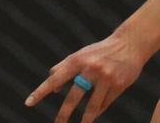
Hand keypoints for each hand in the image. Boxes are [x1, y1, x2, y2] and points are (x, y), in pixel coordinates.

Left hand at [25, 34, 152, 122]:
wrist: (130, 44)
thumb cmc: (100, 51)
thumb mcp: (80, 54)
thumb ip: (63, 67)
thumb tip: (53, 89)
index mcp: (77, 60)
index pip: (54, 78)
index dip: (41, 92)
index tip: (28, 103)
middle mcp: (90, 69)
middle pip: (73, 97)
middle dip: (64, 114)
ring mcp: (105, 78)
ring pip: (92, 106)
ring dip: (85, 119)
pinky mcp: (119, 85)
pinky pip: (105, 103)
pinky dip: (98, 111)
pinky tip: (93, 116)